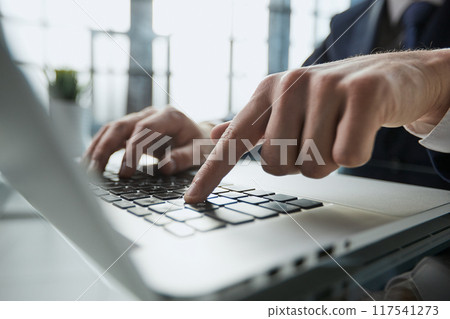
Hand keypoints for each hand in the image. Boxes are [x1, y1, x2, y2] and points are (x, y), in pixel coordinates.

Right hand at [83, 106, 213, 176]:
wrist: (202, 136)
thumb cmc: (202, 145)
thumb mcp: (201, 153)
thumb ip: (184, 158)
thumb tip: (164, 167)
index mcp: (170, 116)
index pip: (143, 130)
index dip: (131, 151)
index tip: (124, 173)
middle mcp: (151, 114)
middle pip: (121, 126)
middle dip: (105, 149)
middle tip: (93, 172)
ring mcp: (140, 119)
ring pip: (112, 129)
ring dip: (97, 148)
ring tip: (85, 170)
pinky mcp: (133, 128)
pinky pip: (112, 136)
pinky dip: (99, 148)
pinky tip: (88, 162)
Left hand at [184, 49, 449, 202]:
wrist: (392, 76)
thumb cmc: (335, 98)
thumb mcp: (289, 106)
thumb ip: (255, 123)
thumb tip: (219, 132)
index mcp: (268, 91)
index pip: (233, 140)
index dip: (210, 172)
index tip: (192, 199)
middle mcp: (291, 85)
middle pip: (276, 164)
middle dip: (299, 165)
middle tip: (317, 140)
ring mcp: (326, 86)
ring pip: (314, 164)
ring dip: (329, 159)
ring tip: (339, 131)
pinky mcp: (362, 93)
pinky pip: (347, 157)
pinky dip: (356, 154)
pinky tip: (361, 129)